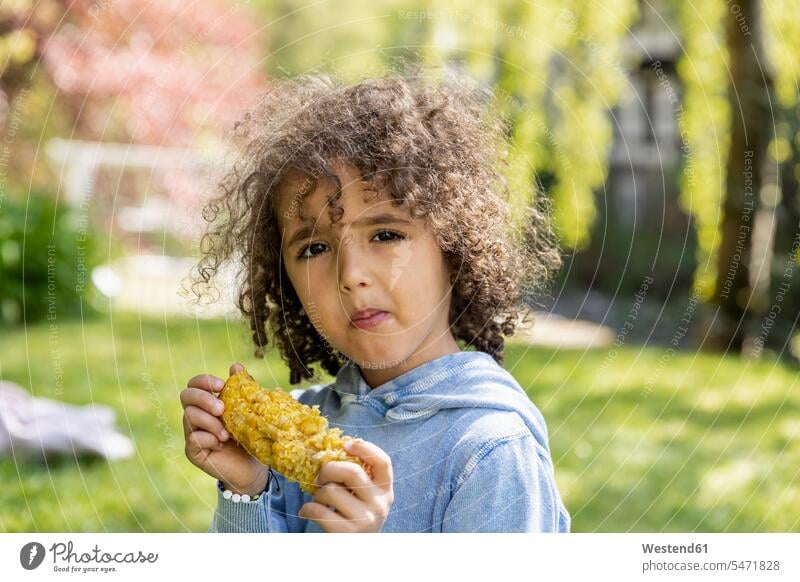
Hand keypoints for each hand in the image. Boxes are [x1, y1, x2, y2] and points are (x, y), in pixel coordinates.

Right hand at [181, 362, 269, 495]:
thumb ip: (244, 389)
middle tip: (222, 409)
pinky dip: (209, 439)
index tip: (221, 385)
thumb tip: (235, 366)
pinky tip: (221, 445)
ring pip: (189, 416)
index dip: (204, 381)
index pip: (195, 384)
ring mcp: (192, 433)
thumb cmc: (251, 435)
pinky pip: (193, 439)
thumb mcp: (250, 410)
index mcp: (208, 402)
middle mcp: (197, 416)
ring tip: (227, 433)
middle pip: (186, 396)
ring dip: (210, 422)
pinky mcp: (193, 451)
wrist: (254, 466)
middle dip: (204, 399)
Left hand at [298, 439, 393, 532]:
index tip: (345, 444)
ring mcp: (365, 519)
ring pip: (331, 491)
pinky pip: (319, 510)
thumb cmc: (355, 517)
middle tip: (319, 477)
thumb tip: (331, 451)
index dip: (365, 448)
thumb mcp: (365, 497)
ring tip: (318, 501)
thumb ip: (358, 478)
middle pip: (351, 472)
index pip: (382, 462)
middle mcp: (379, 504)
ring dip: (317, 493)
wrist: (356, 551)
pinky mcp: (348, 533)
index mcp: (385, 490)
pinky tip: (307, 512)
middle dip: (328, 469)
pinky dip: (307, 508)